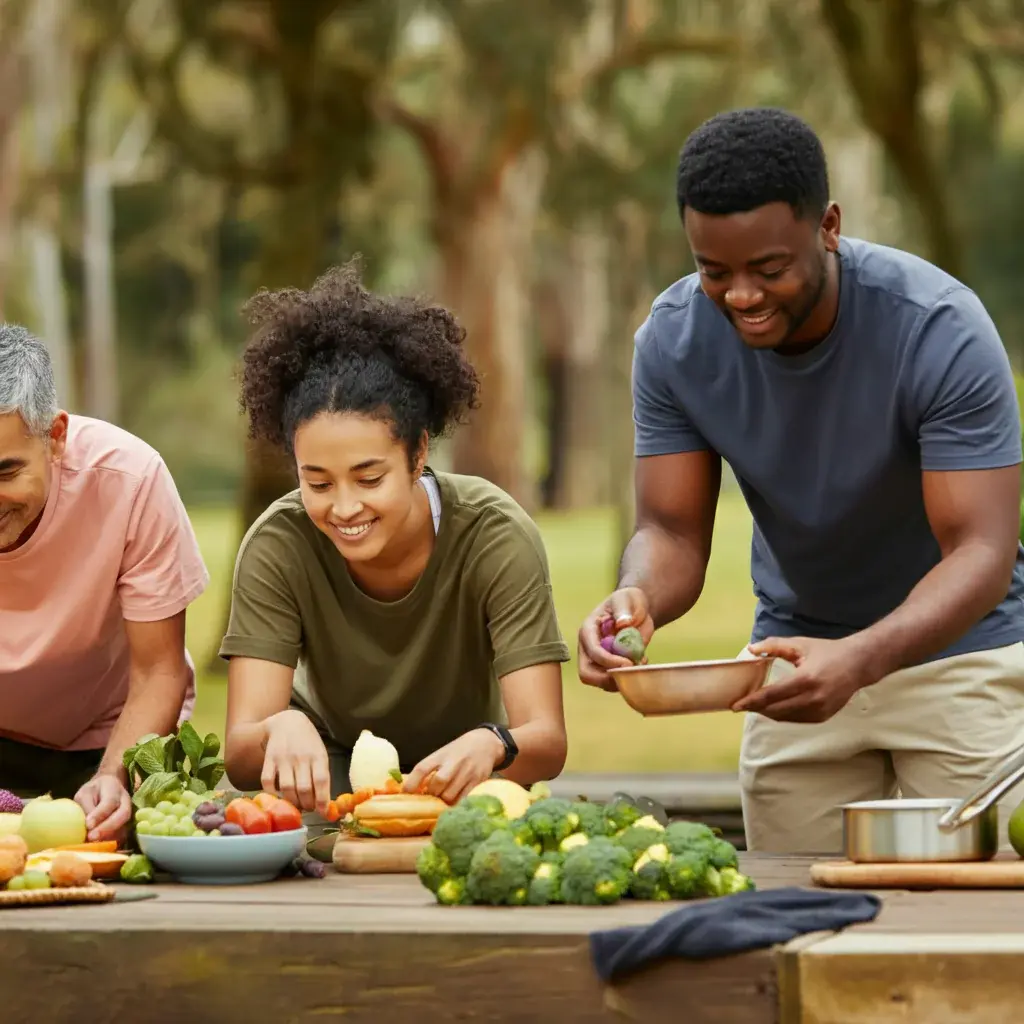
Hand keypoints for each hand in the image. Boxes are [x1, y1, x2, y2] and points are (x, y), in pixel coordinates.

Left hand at [75, 773, 131, 842]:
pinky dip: (110, 844)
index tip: (88, 824)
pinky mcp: (126, 827)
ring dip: (108, 838)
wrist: (108, 788)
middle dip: (107, 828)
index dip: (100, 814)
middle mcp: (126, 802)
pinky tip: (98, 849)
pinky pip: (121, 837)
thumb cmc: (93, 792)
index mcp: (114, 790)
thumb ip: (85, 805)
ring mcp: (129, 815)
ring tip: (92, 846)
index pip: (110, 802)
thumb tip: (85, 825)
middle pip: (123, 815)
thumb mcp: (85, 793)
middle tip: (91, 838)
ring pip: (124, 827)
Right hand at [261, 709, 331, 815]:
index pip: (321, 781)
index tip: (323, 813)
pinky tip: (279, 795)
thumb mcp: (320, 754)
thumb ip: (321, 777)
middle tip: (309, 807)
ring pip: (286, 788)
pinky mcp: (269, 759)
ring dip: (292, 802)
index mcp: (318, 756)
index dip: (322, 800)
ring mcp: (283, 758)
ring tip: (297, 804)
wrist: (288, 722)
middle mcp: (301, 757)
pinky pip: (267, 782)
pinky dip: (273, 793)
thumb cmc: (308, 743)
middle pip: (304, 789)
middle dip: (307, 805)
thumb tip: (325, 805)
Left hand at [402, 729, 505, 804]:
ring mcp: (467, 772)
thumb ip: (430, 768)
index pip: (422, 768)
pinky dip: (455, 804)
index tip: (405, 794)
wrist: (486, 743)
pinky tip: (453, 804)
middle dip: (431, 795)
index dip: (411, 783)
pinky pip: (463, 799)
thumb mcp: (443, 753)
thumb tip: (411, 788)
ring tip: (441, 802)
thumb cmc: (459, 751)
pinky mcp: (478, 781)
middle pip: (438, 783)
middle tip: (428, 799)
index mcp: (441, 754)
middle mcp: (454, 762)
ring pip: (450, 795)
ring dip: (442, 802)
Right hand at [578, 587, 654, 691]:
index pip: (593, 652)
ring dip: (621, 680)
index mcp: (588, 630)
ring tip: (639, 663)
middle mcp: (588, 648)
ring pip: (600, 682)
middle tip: (629, 674)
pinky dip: (628, 678)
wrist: (636, 610)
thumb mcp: (626, 599)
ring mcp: (597, 660)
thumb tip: (623, 623)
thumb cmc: (628, 602)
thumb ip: (623, 609)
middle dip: (607, 679)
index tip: (629, 663)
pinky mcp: (609, 667)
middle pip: (587, 674)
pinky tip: (640, 662)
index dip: (609, 661)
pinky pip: (614, 681)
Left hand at [731, 636, 880, 722]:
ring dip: (767, 713)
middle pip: (776, 710)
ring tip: (753, 706)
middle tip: (739, 705)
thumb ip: (774, 645)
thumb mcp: (800, 644)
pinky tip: (772, 708)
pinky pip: (796, 719)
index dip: (751, 701)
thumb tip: (751, 648)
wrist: (858, 664)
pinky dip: (782, 715)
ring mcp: (820, 711)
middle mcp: (813, 699)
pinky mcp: (823, 717)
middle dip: (755, 709)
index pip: (772, 695)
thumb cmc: (827, 652)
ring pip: (785, 717)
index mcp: (806, 679)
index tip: (735, 705)